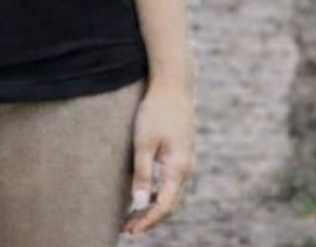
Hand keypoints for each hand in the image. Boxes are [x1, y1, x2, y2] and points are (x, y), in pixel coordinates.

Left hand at [122, 79, 195, 236]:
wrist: (174, 85)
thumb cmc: (156, 111)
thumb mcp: (144, 141)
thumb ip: (142, 173)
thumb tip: (138, 204)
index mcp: (179, 169)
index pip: (164, 206)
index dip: (147, 221)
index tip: (130, 231)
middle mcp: (187, 169)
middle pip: (170, 205)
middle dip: (150, 219)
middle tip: (129, 230)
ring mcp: (187, 162)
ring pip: (172, 195)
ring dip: (154, 208)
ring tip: (133, 216)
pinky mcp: (182, 154)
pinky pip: (172, 183)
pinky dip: (159, 194)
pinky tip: (145, 195)